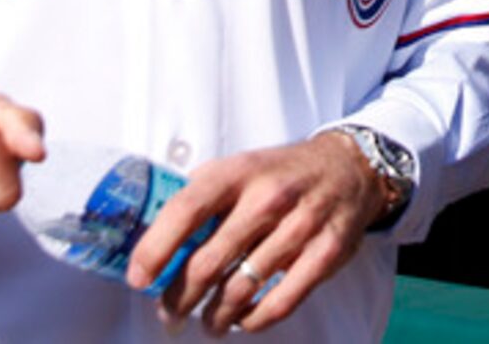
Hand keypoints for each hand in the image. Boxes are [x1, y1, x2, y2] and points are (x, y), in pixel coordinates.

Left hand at [131, 130, 381, 333]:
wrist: (349, 168)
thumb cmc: (281, 174)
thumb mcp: (241, 167)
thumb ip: (201, 195)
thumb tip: (152, 234)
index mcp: (238, 171)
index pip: (186, 209)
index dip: (155, 248)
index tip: (138, 278)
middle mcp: (269, 197)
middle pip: (208, 262)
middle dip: (179, 298)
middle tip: (169, 314)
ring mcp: (300, 226)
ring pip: (239, 290)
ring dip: (214, 316)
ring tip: (206, 322)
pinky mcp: (325, 254)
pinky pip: (279, 303)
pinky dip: (252, 320)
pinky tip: (242, 320)